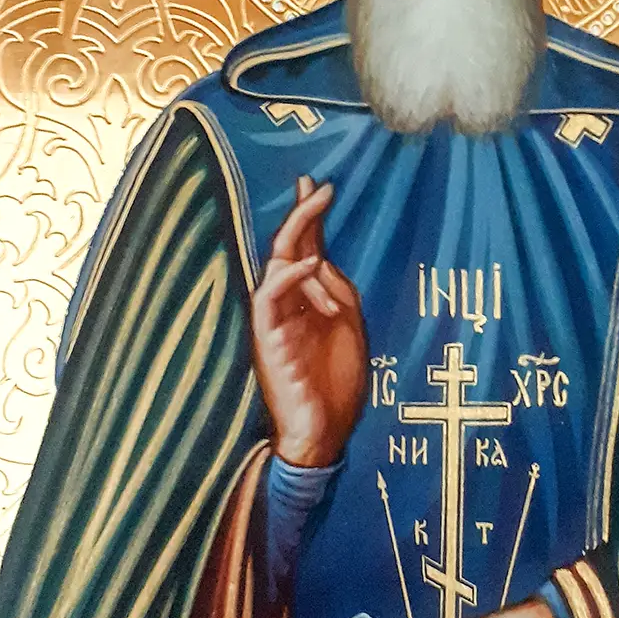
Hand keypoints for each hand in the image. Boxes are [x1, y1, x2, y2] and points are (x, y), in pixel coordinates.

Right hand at [250, 176, 366, 469]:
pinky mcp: (267, 339)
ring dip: (298, 237)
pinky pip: (268, 300)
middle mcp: (287, 306)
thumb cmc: (336, 384)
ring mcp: (275, 322)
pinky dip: (288, 278)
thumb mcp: (350, 328)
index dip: (309, 219)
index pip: (304, 251)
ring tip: (316, 208)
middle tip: (318, 187)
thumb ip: (339, 292)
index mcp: (307, 302)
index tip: (317, 185)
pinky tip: (310, 263)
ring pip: (274, 267)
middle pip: (286, 251)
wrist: (326, 432)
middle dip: (301, 216)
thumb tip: (323, 258)